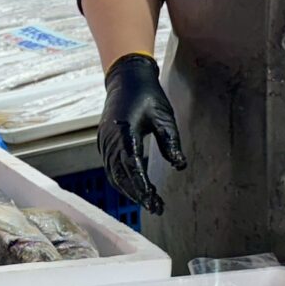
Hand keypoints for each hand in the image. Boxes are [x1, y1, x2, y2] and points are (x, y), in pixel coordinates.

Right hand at [97, 53, 184, 215]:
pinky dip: (122, 181)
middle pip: (120, 175)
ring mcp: (104, 142)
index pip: (132, 166)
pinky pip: (110, 168)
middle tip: (155, 207)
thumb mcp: (164, 116)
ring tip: (148, 201)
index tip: (153, 200)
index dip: (142, 186)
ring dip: (129, 190)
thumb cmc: (147, 95)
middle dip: (137, 194)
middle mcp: (110, 139)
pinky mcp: (104, 143)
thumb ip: (170, 141)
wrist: (126, 78)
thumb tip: (179, 165)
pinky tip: (135, 188)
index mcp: (125, 131)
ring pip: (113, 174)